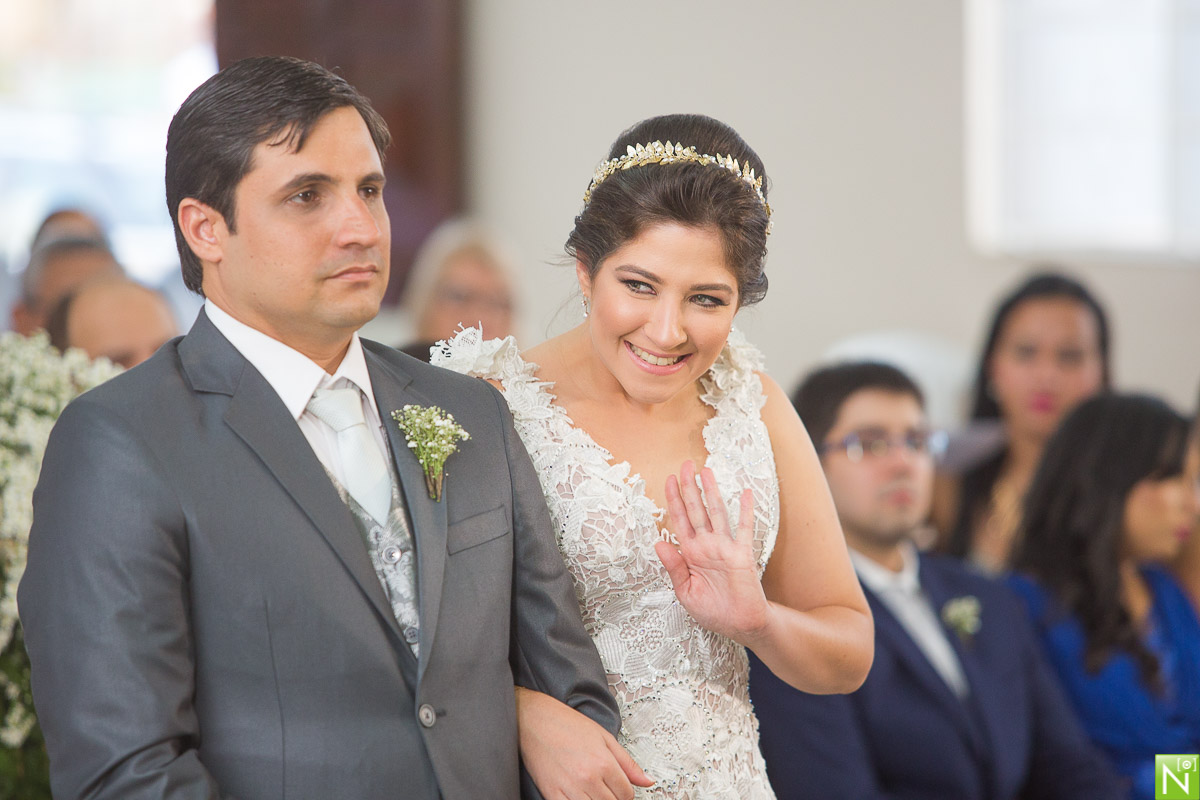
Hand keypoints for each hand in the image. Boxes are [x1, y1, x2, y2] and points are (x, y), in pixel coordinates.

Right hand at [515, 687, 652, 799]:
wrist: (533, 719)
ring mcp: (569, 788)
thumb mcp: (603, 737)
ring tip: (593, 792)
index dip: (626, 793)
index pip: (626, 794)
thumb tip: (648, 781)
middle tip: (605, 789)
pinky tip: (579, 796)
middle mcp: (588, 778)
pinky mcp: (551, 794)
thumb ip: (627, 763)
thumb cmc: (566, 724)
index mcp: (603, 762)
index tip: (619, 788)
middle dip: (613, 799)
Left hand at [655, 460, 769, 642]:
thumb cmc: (712, 610)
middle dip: (689, 488)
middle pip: (696, 510)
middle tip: (685, 465)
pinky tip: (746, 493)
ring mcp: (724, 547)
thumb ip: (674, 567)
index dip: (674, 500)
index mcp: (690, 553)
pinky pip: (744, 529)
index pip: (679, 520)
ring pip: (716, 513)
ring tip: (706, 471)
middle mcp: (706, 545)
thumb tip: (658, 543)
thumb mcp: (685, 592)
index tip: (668, 479)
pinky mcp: (742, 554)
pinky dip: (745, 511)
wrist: (738, 625)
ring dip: (712, 492)